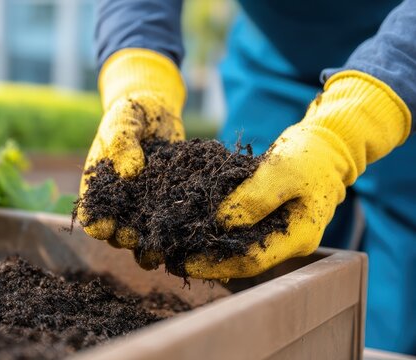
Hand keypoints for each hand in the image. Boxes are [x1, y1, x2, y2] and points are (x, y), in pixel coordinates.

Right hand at [77, 48, 185, 250]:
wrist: (157, 109)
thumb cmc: (131, 113)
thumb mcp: (123, 122)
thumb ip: (124, 144)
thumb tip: (130, 172)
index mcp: (99, 186)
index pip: (92, 213)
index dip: (96, 223)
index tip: (105, 226)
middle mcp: (120, 201)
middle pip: (116, 231)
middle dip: (124, 237)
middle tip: (134, 237)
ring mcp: (144, 204)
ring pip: (142, 235)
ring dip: (148, 246)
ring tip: (159, 251)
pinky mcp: (167, 202)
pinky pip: (168, 222)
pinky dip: (174, 233)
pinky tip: (183, 239)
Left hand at [185, 70, 410, 278]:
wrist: (326, 146)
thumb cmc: (308, 156)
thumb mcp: (281, 171)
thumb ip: (253, 197)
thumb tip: (220, 223)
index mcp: (299, 236)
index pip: (251, 260)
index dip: (214, 263)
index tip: (183, 260)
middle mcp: (288, 243)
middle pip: (242, 261)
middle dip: (206, 262)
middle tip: (170, 258)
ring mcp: (279, 234)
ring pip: (239, 249)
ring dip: (208, 250)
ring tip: (175, 247)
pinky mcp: (268, 222)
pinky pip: (239, 234)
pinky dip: (216, 233)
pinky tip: (193, 230)